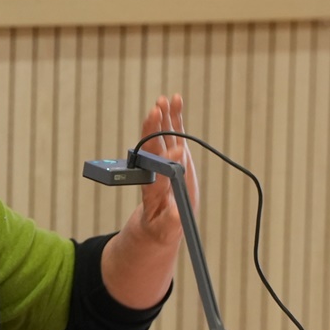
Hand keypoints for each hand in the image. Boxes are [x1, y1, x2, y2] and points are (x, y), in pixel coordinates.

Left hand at [136, 94, 198, 246]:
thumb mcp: (165, 229)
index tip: (175, 151)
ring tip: (162, 100)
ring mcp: (165, 160)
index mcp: (154, 190)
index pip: (158, 173)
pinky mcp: (175, 155)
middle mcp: (157, 171)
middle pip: (153, 149)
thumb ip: (169, 222)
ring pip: (161, 136)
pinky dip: (174, 117)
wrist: (162, 220)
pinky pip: (173, 133)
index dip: (165, 162)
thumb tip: (174, 214)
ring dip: (162, 118)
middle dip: (155, 130)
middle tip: (156, 111)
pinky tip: (175, 100)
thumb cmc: (162, 227)